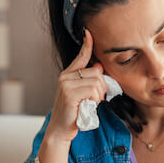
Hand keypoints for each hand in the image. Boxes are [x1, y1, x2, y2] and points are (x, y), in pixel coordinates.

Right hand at [44, 30, 105, 145]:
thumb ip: (89, 81)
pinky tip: (87, 106)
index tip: (89, 33)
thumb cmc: (75, 113)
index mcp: (68, 75)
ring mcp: (66, 84)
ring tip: (90, 103)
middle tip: (95, 99)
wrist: (61, 129)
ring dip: (99, 95)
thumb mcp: (83, 94)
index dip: (87, 45)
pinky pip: (93, 90)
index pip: (80, 57)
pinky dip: (95, 100)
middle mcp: (65, 77)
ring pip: (96, 81)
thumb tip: (99, 66)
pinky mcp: (69, 93)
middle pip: (97, 71)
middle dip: (102, 86)